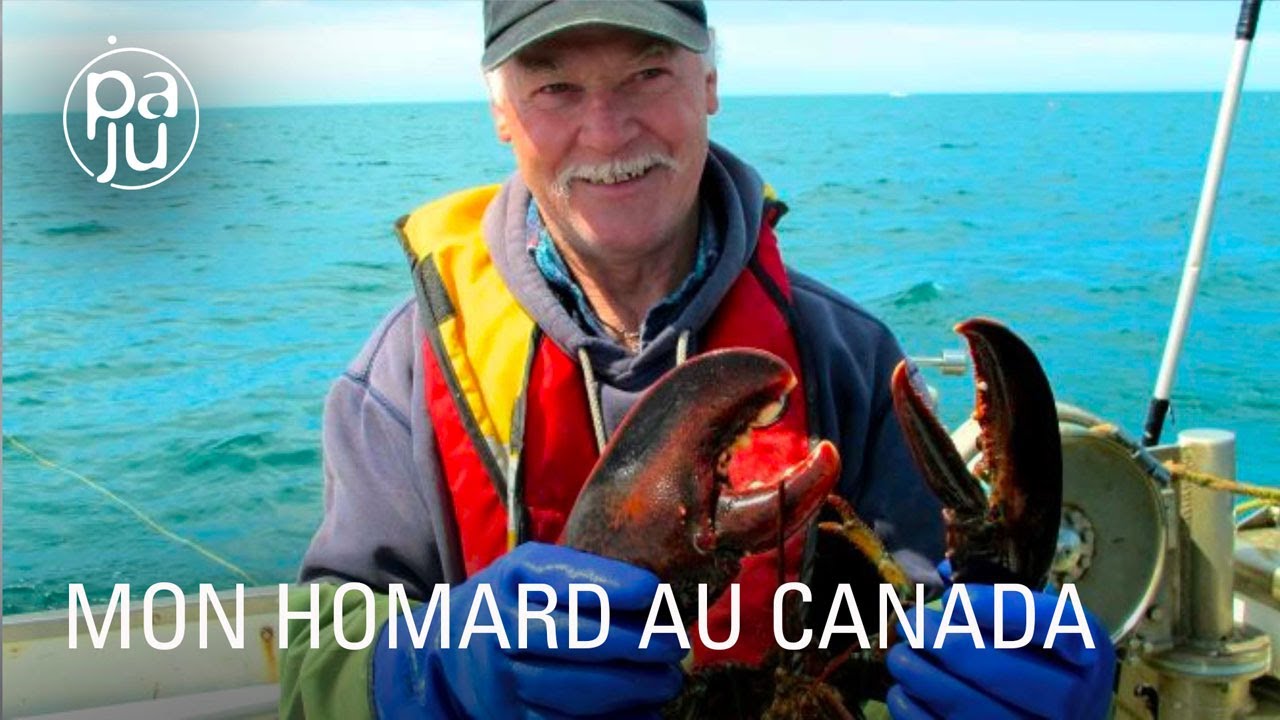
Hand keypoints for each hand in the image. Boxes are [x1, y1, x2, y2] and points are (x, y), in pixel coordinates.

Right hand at [373, 542, 684, 718]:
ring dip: (632, 689)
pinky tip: (648, 714)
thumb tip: (652, 598)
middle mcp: (499, 629)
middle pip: (574, 640)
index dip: (610, 587)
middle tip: (674, 646)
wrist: (443, 651)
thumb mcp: (530, 572)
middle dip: (634, 646)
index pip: (563, 581)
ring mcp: (501, 681)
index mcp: (510, 582)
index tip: (653, 592)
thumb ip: (580, 578)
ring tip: (667, 681)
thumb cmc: (510, 602)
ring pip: (574, 690)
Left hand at [886, 584, 1114, 719]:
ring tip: (900, 656)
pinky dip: (917, 714)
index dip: (999, 608)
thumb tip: (945, 570)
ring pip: (972, 710)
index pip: (1056, 625)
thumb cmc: (1042, 663)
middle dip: (946, 644)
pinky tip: (903, 693)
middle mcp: (1078, 701)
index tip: (953, 597)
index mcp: (1090, 651)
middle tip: (911, 623)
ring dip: (924, 679)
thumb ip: (1001, 594)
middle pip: (1006, 673)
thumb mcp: (1039, 624)